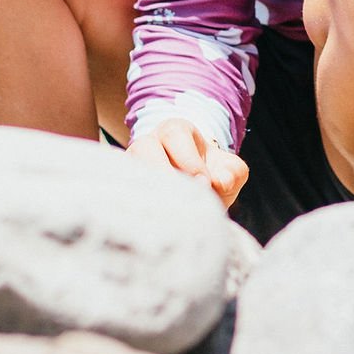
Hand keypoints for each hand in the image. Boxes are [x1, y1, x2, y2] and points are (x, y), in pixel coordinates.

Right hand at [128, 116, 247, 209]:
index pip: (175, 135)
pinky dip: (136, 207)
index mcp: (176, 131)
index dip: (189, 159)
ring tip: (167, 212)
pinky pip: (122, 194)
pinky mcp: (125, 188)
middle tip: (183, 197)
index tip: (204, 183)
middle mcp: (149, 144)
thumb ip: (231, 175)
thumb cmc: (215, 175)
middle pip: (144, 148)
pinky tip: (154, 222)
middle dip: (164, 172)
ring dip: (146, 191)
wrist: (201, 191)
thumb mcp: (230, 170)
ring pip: (128, 170)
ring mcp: (134, 165)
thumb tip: (216, 183)